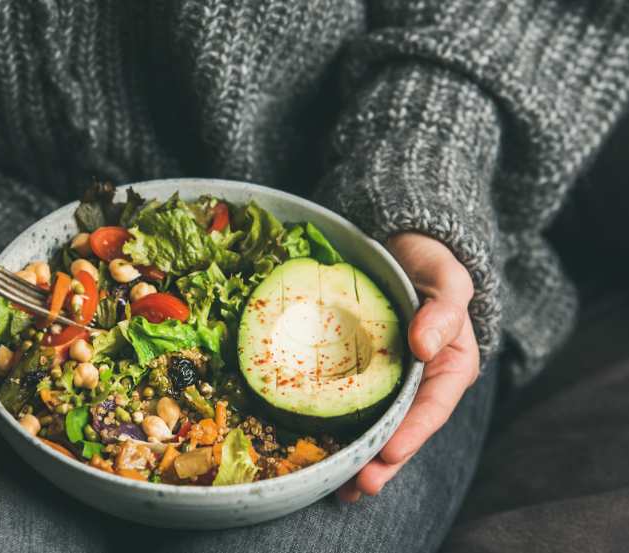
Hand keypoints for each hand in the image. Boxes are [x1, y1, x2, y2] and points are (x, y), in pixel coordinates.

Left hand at [335, 232, 479, 501]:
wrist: (402, 250)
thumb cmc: (431, 266)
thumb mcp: (447, 281)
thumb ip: (444, 311)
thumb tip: (425, 343)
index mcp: (448, 368)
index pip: (433, 408)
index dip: (412, 433)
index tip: (390, 452)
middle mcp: (419, 383)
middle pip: (402, 430)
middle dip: (382, 462)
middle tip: (358, 485)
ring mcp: (388, 382)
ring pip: (376, 427)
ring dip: (358, 458)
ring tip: (339, 488)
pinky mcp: (359, 375)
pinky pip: (348, 405)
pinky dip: (336, 430)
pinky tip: (316, 451)